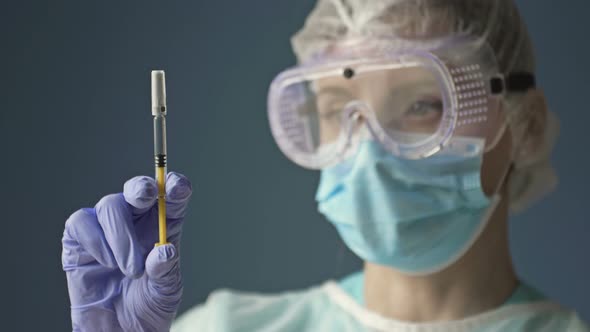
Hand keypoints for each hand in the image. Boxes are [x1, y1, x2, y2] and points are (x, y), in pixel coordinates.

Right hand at [62, 172, 191, 331]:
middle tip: (146, 198)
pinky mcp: (80, 238)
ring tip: (130, 270)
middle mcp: (137, 218)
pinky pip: (81, 223)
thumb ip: (165, 271)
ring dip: (121, 236)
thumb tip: (163, 252)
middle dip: (141, 188)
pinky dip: (95, 242)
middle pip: (138, 188)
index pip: (172, 194)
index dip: (175, 185)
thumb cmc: (148, 304)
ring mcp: (107, 226)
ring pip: (110, 205)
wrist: (119, 329)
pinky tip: (106, 263)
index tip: (177, 188)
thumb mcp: (166, 291)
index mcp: (165, 223)